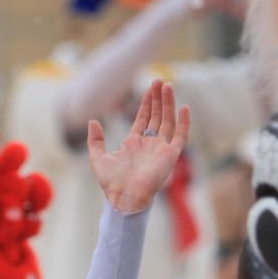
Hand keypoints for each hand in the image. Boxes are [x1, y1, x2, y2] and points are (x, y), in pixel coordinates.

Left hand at [88, 81, 189, 214]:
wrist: (124, 197)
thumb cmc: (111, 183)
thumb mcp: (98, 158)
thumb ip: (95, 140)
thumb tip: (92, 121)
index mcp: (134, 144)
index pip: (144, 119)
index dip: (147, 103)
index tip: (149, 88)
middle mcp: (149, 145)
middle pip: (157, 116)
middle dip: (158, 99)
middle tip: (158, 81)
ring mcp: (161, 149)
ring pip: (168, 121)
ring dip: (168, 104)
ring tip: (167, 86)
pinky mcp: (170, 156)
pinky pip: (180, 136)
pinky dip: (184, 122)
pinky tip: (184, 107)